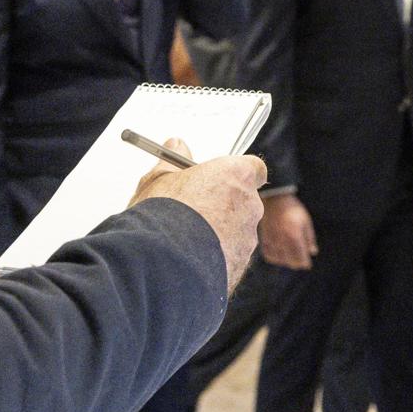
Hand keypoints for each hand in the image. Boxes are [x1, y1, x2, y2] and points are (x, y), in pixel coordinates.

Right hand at [133, 145, 267, 294]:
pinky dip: (214, 258)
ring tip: (185, 239)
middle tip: (194, 210)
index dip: (235, 173)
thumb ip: (171, 161)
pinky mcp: (239, 267)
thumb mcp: (159, 179)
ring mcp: (247, 239)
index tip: (217, 178)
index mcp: (236, 176)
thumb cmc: (163, 215)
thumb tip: (176, 145)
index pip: (253, 168)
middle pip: (243, 201)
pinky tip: (187, 259)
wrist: (162, 262)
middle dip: (222, 205)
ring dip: (217, 233)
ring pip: (236, 232)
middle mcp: (250, 206)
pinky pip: (228, 258)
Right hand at [258, 192, 318, 269]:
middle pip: (290, 261)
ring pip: (278, 260)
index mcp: (295, 237)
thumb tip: (313, 252)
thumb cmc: (294, 209)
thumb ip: (309, 238)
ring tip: (290, 258)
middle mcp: (283, 241)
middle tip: (300, 261)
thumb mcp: (306, 222)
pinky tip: (278, 255)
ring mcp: (272, 240)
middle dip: (296, 263)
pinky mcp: (264, 238)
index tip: (307, 265)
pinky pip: (268, 254)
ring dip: (285, 261)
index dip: (305, 263)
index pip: (300, 258)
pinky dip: (273, 257)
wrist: (276, 199)